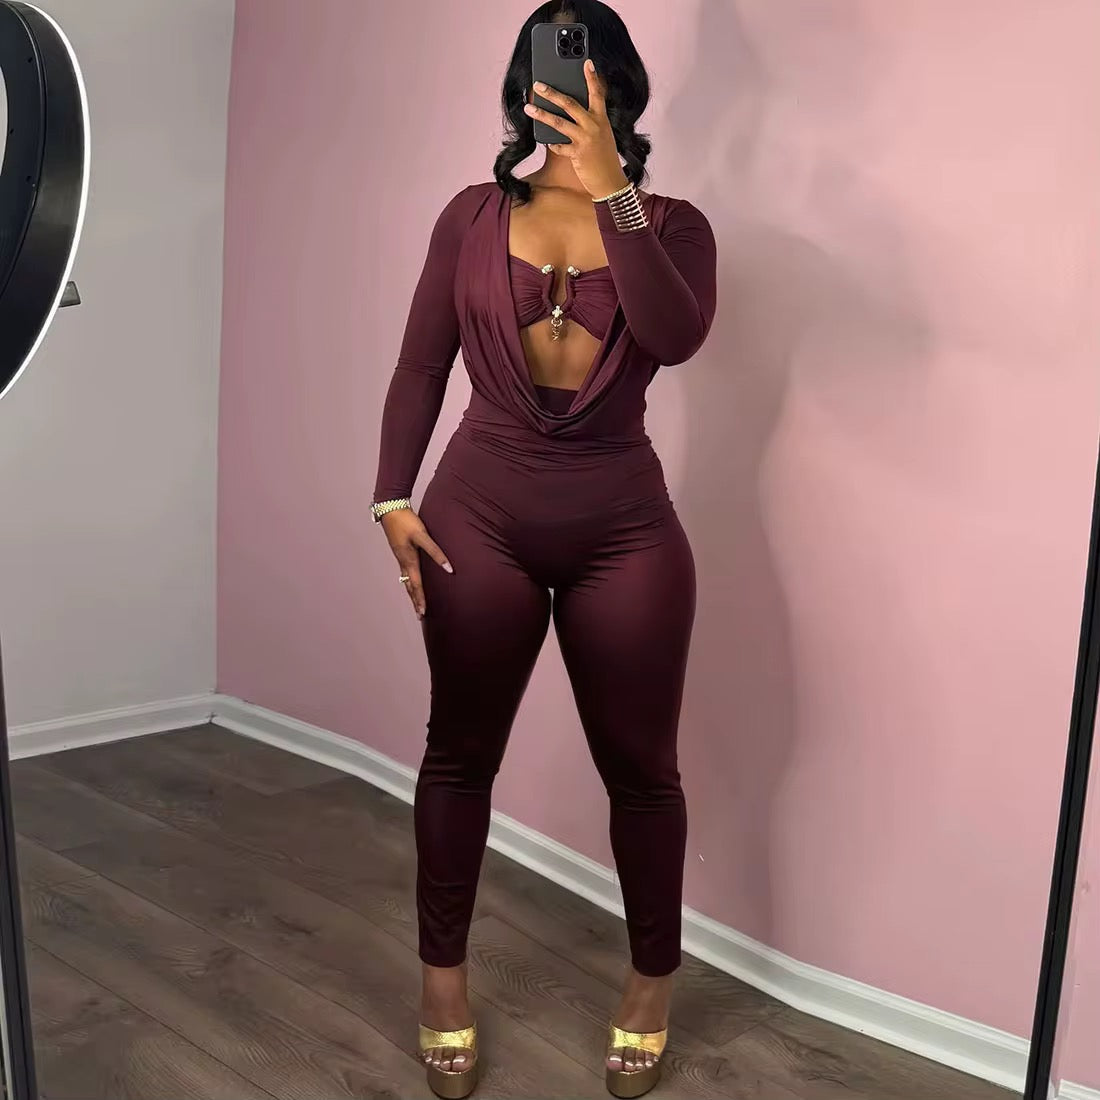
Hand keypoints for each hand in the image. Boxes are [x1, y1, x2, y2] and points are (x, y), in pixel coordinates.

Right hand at [380, 508, 451, 619]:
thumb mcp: (423, 535)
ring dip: (412, 593)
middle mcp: (403, 562)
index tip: (423, 613)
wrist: (391, 509)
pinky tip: (412, 581)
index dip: (420, 599)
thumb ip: (436, 552)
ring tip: (416, 603)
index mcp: (408, 560)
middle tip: (420, 615)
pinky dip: (409, 582)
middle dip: (415, 601)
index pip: (416, 585)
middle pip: (409, 586)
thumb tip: (449, 568)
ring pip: (406, 580)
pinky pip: (405, 572)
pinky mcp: (400, 552)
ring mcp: (400, 557)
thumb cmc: (407, 521)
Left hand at [523, 59, 629, 199]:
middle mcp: (594, 126)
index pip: (598, 93)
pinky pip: (559, 145)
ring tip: (529, 108)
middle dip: (552, 92)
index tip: (586, 62)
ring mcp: (585, 139)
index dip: (592, 77)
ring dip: (541, 114)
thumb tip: (570, 109)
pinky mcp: (577, 153)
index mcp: (601, 118)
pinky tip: (547, 141)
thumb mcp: (602, 134)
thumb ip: (590, 121)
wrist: (610, 181)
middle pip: (569, 103)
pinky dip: (552, 143)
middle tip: (538, 84)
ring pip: (559, 122)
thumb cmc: (604, 157)